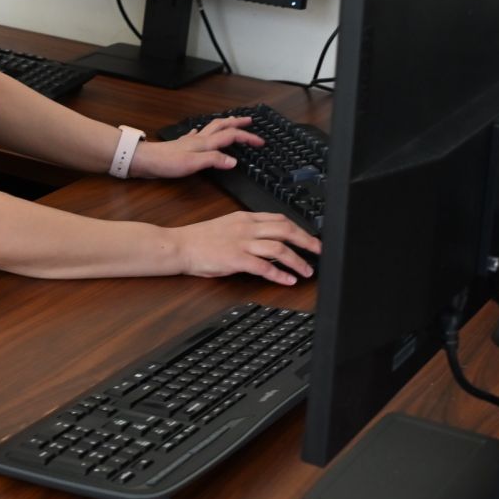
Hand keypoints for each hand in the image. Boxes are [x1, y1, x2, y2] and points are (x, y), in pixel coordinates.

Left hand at [128, 116, 264, 178]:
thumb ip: (214, 160)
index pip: (231, 136)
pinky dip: (203, 132)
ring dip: (224, 124)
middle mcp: (198, 139)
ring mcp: (190, 140)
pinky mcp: (181, 145)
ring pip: (211, 128)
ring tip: (232, 122)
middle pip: (222, 125)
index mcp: (204, 143)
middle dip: (237, 122)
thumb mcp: (192, 164)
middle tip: (250, 121)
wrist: (144, 160)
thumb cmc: (166, 163)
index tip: (260, 142)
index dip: (247, 137)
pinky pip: (196, 135)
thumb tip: (234, 160)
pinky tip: (199, 133)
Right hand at [174, 211, 321, 284]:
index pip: (279, 218)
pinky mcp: (236, 259)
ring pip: (279, 248)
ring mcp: (242, 243)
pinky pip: (264, 266)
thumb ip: (247, 230)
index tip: (309, 237)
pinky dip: (280, 274)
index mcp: (244, 218)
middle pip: (285, 230)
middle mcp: (246, 228)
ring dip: (298, 260)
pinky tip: (288, 280)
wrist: (179, 246)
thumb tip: (266, 240)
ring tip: (308, 271)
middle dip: (307, 241)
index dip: (298, 228)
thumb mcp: (226, 226)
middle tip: (319, 251)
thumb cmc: (199, 239)